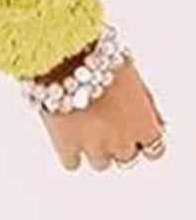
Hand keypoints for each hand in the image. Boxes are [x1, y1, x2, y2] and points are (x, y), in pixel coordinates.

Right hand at [39, 57, 167, 171]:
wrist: (63, 56)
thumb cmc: (100, 58)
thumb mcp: (133, 78)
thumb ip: (147, 107)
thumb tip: (156, 123)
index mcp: (144, 124)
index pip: (155, 150)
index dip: (142, 139)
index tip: (132, 130)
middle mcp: (123, 141)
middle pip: (126, 157)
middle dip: (117, 142)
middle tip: (104, 122)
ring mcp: (94, 147)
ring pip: (100, 163)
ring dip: (94, 148)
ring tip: (83, 124)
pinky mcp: (66, 147)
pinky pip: (71, 163)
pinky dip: (69, 152)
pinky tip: (66, 132)